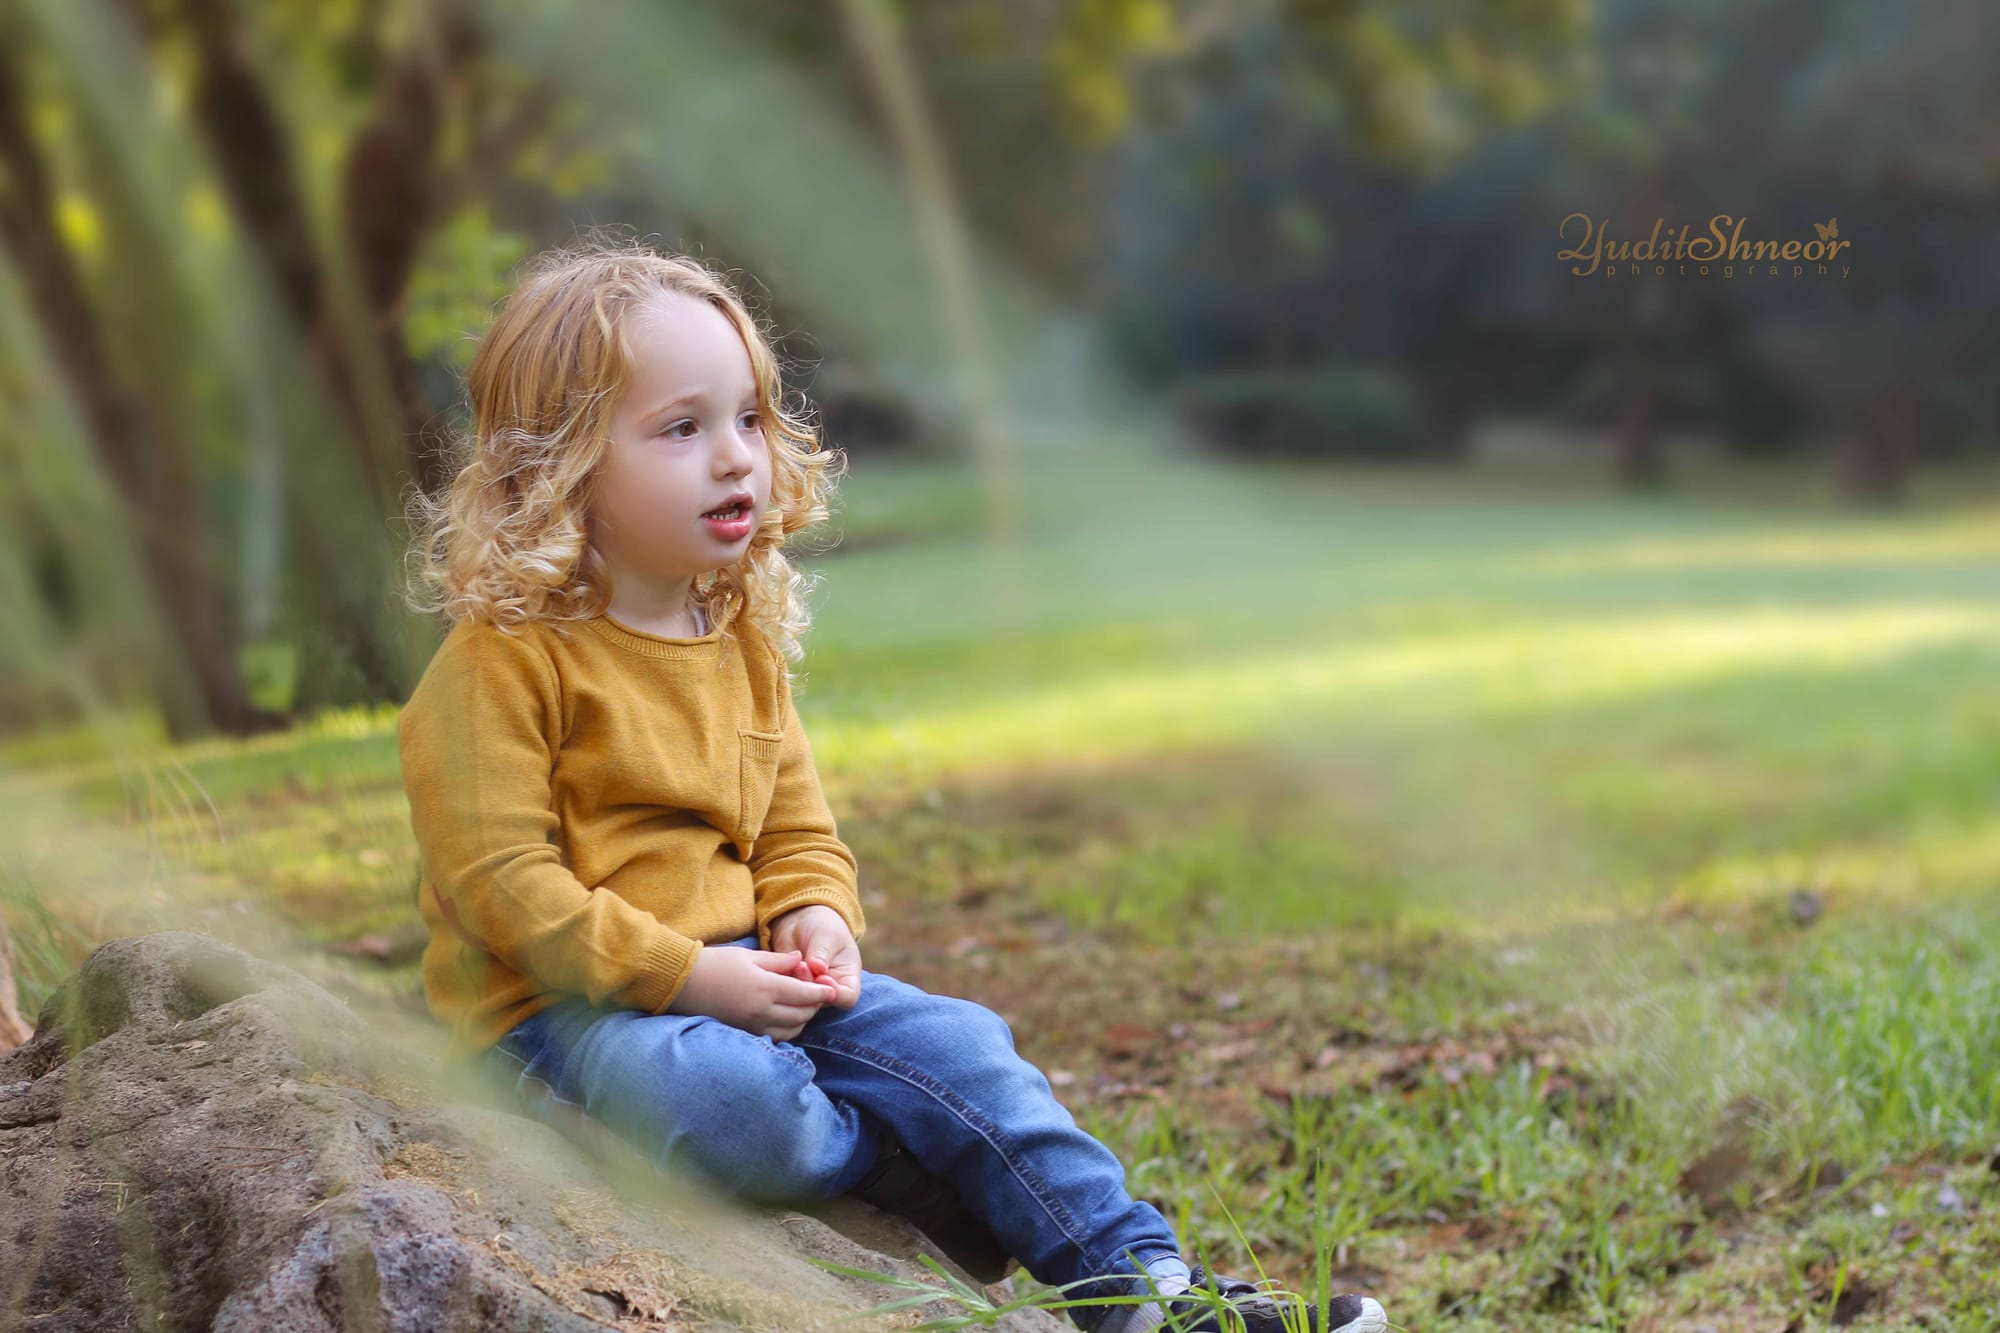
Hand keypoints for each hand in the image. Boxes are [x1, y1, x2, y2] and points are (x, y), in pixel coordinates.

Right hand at [667, 944, 838, 1040]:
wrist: (682, 983)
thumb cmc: (716, 963)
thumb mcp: (749, 956)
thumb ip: (779, 961)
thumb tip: (801, 961)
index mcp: (765, 988)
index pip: (803, 995)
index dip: (820, 993)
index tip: (831, 990)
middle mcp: (761, 1011)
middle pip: (800, 1015)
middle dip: (814, 1006)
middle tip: (818, 995)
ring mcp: (751, 1025)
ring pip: (790, 1031)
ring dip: (802, 1020)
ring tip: (803, 1006)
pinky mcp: (743, 1033)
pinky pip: (774, 1036)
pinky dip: (786, 1029)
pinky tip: (786, 1017)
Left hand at [768, 904, 862, 1009]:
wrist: (802, 921)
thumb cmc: (824, 927)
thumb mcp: (828, 935)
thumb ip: (823, 952)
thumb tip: (818, 968)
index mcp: (847, 979)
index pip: (847, 998)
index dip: (835, 993)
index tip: (822, 977)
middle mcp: (829, 990)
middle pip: (821, 1001)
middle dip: (810, 986)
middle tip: (802, 966)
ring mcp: (809, 991)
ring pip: (801, 1000)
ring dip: (795, 984)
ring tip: (795, 963)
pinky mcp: (790, 988)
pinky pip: (784, 993)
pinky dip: (782, 981)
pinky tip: (782, 965)